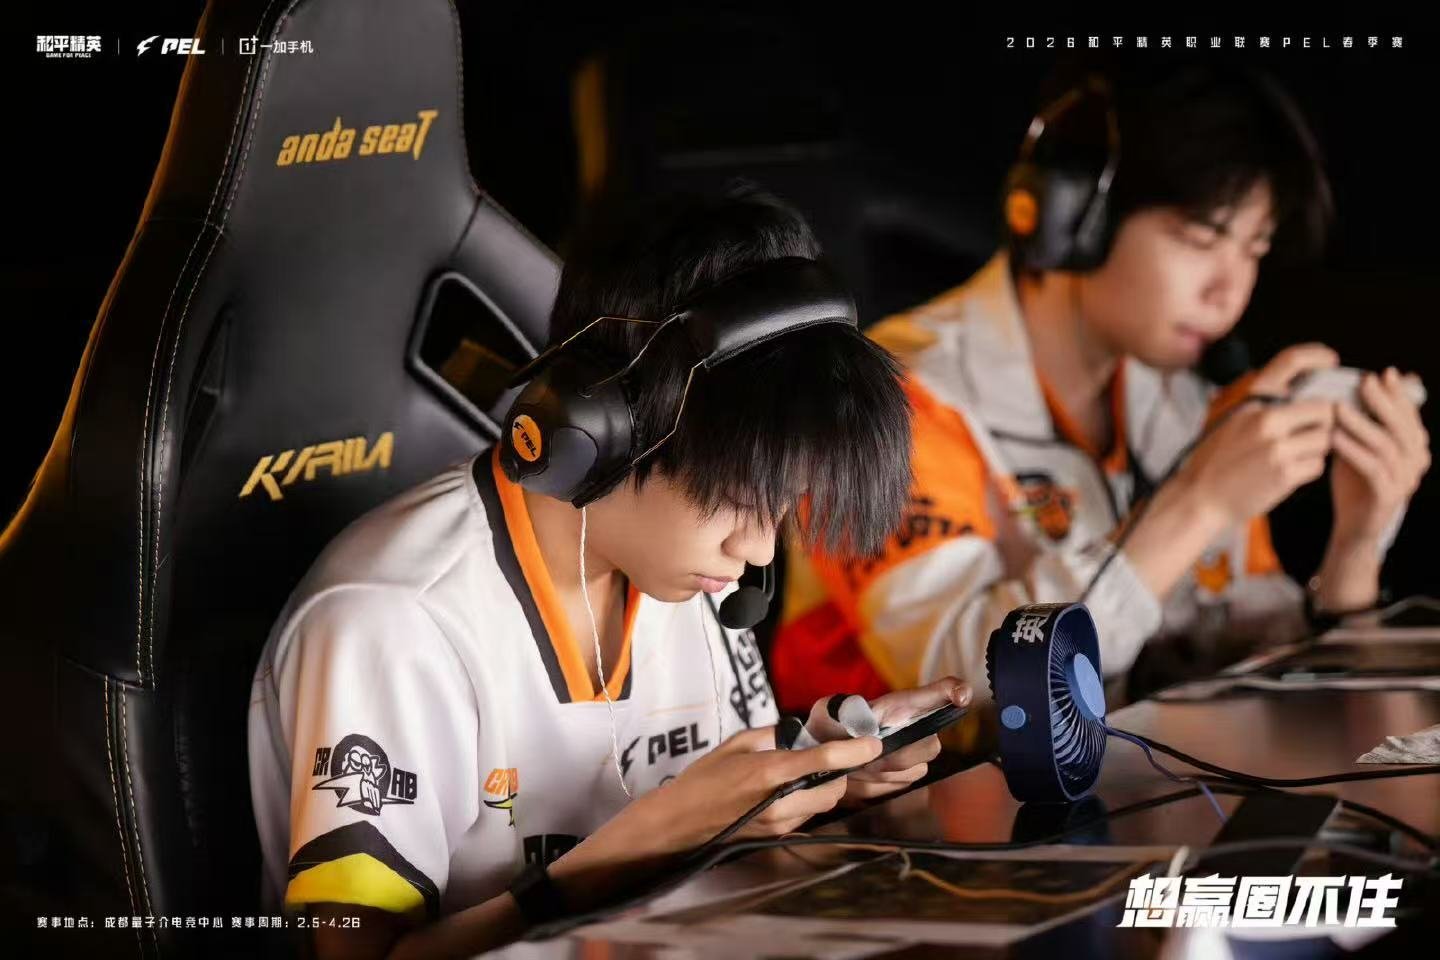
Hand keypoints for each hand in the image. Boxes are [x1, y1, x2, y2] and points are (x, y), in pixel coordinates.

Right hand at [604, 727, 881, 854]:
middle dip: (840, 772)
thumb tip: (801, 731)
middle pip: (833, 789)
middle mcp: (781, 802)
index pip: (824, 760)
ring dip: (826, 787)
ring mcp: (781, 823)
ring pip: (824, 805)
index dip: (854, 751)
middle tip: (831, 755)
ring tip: (809, 772)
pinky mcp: (778, 835)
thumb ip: (773, 735)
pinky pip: (808, 815)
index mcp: (770, 772)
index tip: (873, 743)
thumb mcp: (737, 743)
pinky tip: (793, 790)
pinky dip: (810, 800)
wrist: (679, 823)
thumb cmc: (703, 778)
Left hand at [805, 677, 970, 803]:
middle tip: (867, 760)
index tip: (961, 697)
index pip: (936, 694)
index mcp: (899, 705)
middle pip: (930, 746)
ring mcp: (914, 755)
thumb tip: (864, 724)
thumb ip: (841, 713)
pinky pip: (896, 789)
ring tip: (853, 767)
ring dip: (878, 775)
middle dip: (898, 758)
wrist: (821, 753)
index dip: (953, 692)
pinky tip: (856, 778)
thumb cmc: (829, 727)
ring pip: (912, 772)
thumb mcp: (826, 712)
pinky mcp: (903, 779)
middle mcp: (915, 728)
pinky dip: (871, 788)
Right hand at [1179, 343, 1340, 527]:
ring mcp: (1277, 446)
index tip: (1331, 361)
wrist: (1199, 499)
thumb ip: (1263, 406)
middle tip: (1307, 435)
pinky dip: (1307, 471)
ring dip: (1315, 450)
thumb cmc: (1216, 461)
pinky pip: (1317, 465)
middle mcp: (1266, 419)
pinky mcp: (1286, 473)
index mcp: (1251, 401)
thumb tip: (1298, 391)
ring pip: (1325, 439)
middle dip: (1323, 423)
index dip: (1317, 356)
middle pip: (1324, 409)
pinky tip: (1285, 475)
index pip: (1291, 361)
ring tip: (1290, 459)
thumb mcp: (1232, 421)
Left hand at [1330, 367, 1430, 545]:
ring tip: (1339, 409)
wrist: (1354, 526)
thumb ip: (1365, 421)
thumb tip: (1360, 385)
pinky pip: (1372, 468)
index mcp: (1415, 448)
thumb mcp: (1361, 446)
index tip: (1382, 374)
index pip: (1410, 416)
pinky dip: (1353, 450)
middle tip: (1364, 383)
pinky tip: (1334, 437)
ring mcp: (1405, 480)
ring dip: (1362, 424)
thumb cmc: (1356, 481)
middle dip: (1383, 402)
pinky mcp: (1387, 496)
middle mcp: (1416, 462)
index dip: (1398, 394)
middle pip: (1402, 427)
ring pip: (1387, 446)